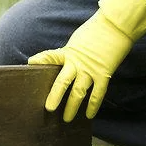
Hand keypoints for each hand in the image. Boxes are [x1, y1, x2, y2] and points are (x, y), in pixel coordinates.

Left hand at [28, 0, 145, 121]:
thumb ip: (68, 54)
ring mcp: (91, 69)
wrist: (115, 27)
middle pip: (63, 81)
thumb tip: (62, 65)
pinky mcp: (104, 74)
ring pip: (79, 92)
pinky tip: (88, 116)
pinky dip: (93, 105)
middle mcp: (77, 62)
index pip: (51, 56)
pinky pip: (97, 93)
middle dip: (55, 95)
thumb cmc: (94, 32)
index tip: (30, 64)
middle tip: (48, 108)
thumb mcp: (76, 42)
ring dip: (72, 106)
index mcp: (68, 51)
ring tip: (66, 119)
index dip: (40, 60)